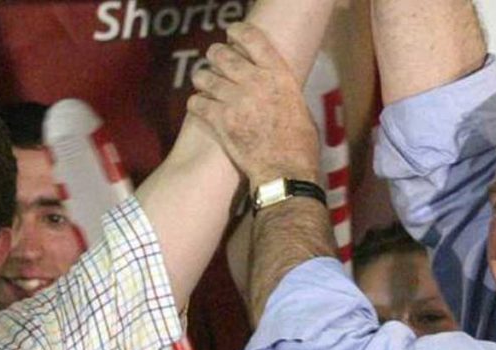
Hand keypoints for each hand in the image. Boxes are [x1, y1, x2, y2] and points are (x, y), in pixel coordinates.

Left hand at [188, 22, 319, 187]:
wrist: (285, 171)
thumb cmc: (299, 146)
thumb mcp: (299, 108)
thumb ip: (281, 91)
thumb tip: (273, 87)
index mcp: (279, 75)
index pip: (254, 39)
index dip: (238, 32)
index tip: (231, 33)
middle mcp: (256, 82)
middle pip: (223, 55)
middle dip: (214, 55)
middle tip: (213, 60)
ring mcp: (236, 100)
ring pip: (205, 77)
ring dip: (202, 80)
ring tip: (203, 85)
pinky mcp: (220, 120)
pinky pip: (197, 103)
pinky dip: (196, 103)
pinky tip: (199, 107)